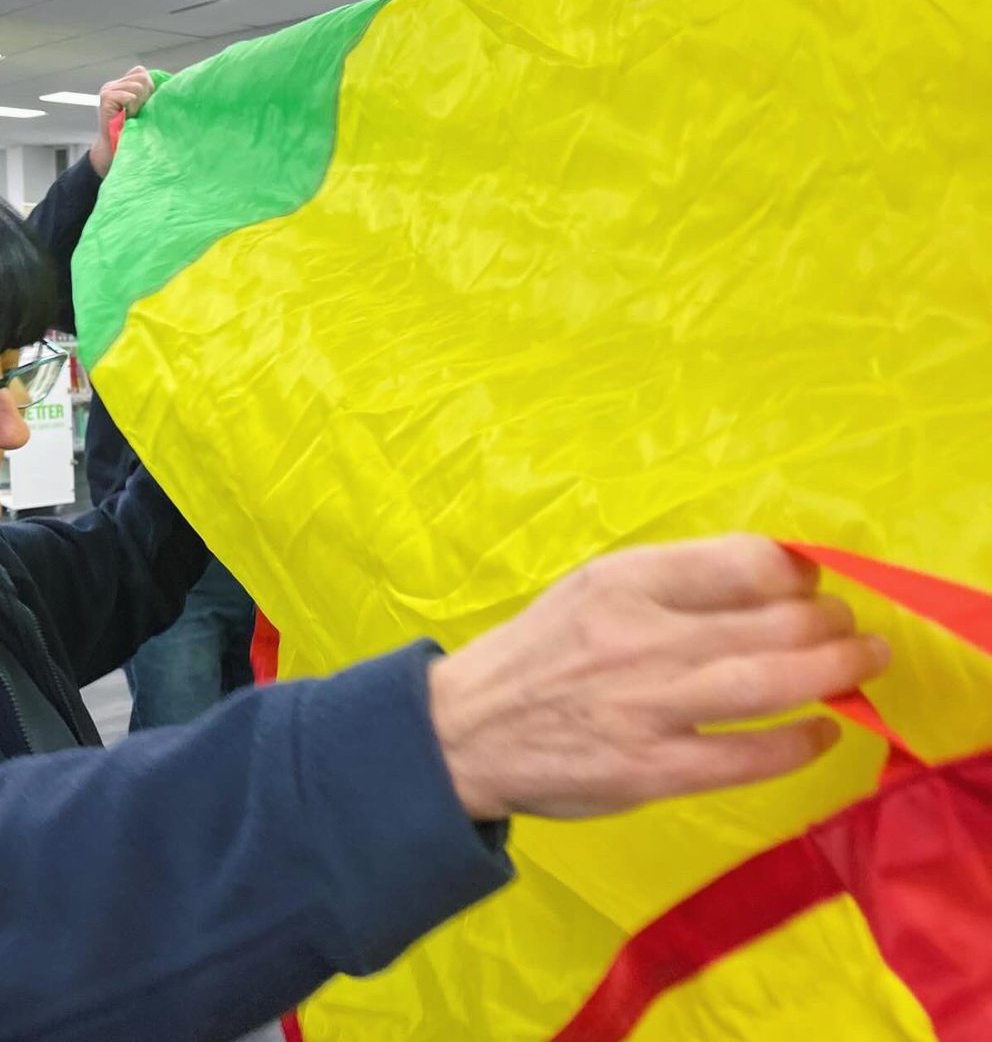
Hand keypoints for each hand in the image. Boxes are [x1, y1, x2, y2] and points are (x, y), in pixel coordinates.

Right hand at [88, 65, 154, 176]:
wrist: (116, 149)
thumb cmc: (134, 132)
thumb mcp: (144, 109)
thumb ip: (150, 94)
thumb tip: (171, 83)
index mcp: (121, 85)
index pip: (140, 72)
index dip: (149, 87)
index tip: (146, 105)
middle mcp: (112, 85)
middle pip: (141, 76)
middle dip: (147, 94)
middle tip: (140, 112)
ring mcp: (108, 89)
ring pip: (138, 86)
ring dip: (140, 103)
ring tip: (133, 115)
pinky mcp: (106, 97)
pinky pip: (130, 96)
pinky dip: (133, 107)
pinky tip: (128, 116)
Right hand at [428, 534, 888, 820]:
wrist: (468, 728)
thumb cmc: (540, 650)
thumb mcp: (593, 587)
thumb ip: (672, 579)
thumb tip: (771, 573)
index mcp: (625, 579)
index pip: (744, 560)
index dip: (797, 569)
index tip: (811, 580)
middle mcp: (641, 635)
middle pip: (772, 620)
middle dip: (830, 622)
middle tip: (848, 628)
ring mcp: (647, 705)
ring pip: (770, 683)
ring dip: (834, 672)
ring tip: (862, 665)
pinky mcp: (650, 769)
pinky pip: (747, 755)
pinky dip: (798, 742)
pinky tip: (822, 732)